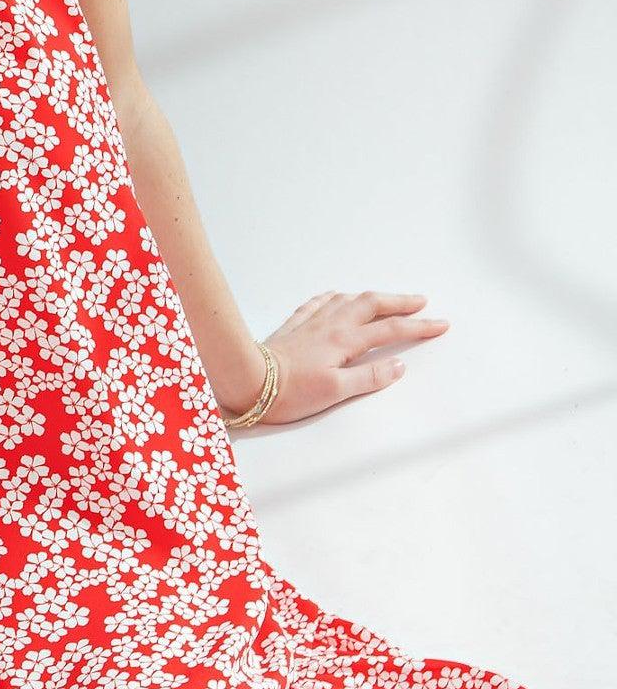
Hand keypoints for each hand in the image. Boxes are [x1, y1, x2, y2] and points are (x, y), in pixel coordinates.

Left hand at [257, 290, 449, 424]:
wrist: (248, 378)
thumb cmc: (288, 391)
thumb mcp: (335, 392)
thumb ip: (369, 377)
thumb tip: (398, 366)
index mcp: (345, 342)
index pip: (391, 331)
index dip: (419, 327)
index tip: (440, 325)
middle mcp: (331, 325)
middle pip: (373, 305)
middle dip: (400, 302)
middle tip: (421, 302)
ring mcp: (311, 322)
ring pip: (348, 299)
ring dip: (372, 297)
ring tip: (387, 299)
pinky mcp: (294, 325)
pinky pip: (319, 302)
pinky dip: (336, 297)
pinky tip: (338, 296)